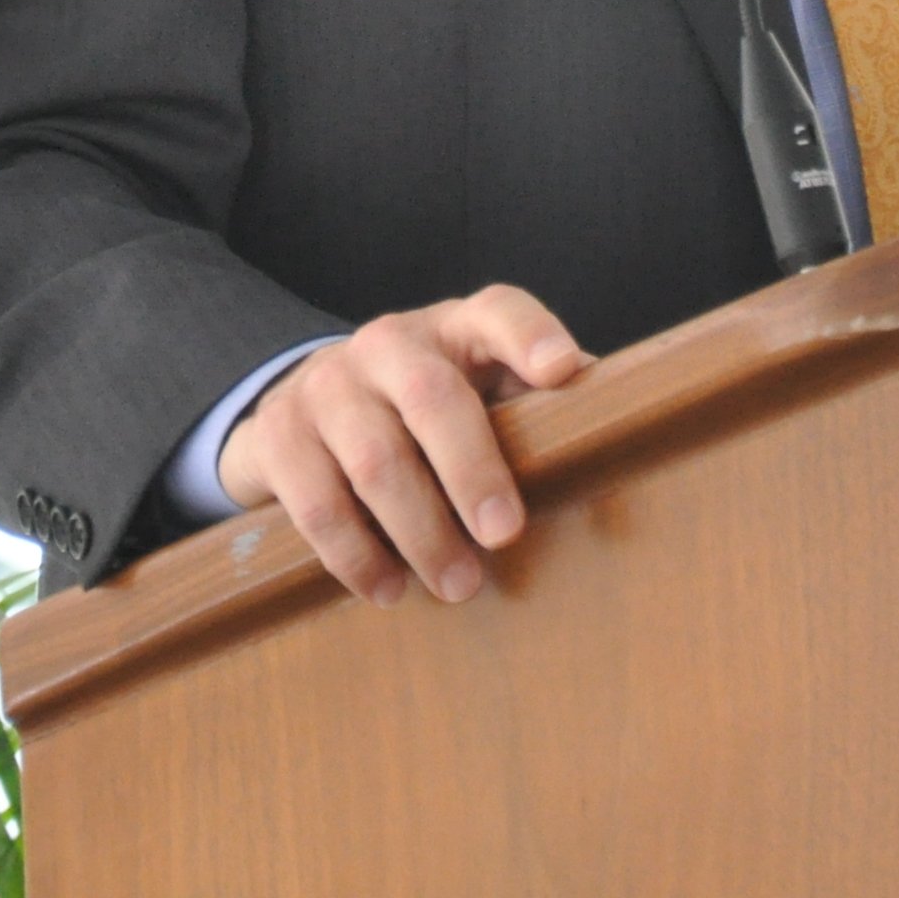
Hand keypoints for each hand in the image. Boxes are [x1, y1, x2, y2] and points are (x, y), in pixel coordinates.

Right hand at [217, 286, 590, 605]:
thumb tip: (619, 441)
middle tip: (504, 534)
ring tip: (458, 585)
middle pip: (432, 395)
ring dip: (419, 531)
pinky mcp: (279, 434)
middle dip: (472, 469)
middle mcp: (388, 343)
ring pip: (373, 460)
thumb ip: (536, 410)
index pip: (498, 311)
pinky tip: (389, 588)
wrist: (310, 404)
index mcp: (455, 329)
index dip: (530, 336)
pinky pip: (316, 503)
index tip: (564, 371)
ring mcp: (327, 385)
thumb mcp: (479, 391)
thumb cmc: (426, 409)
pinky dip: (356, 555)